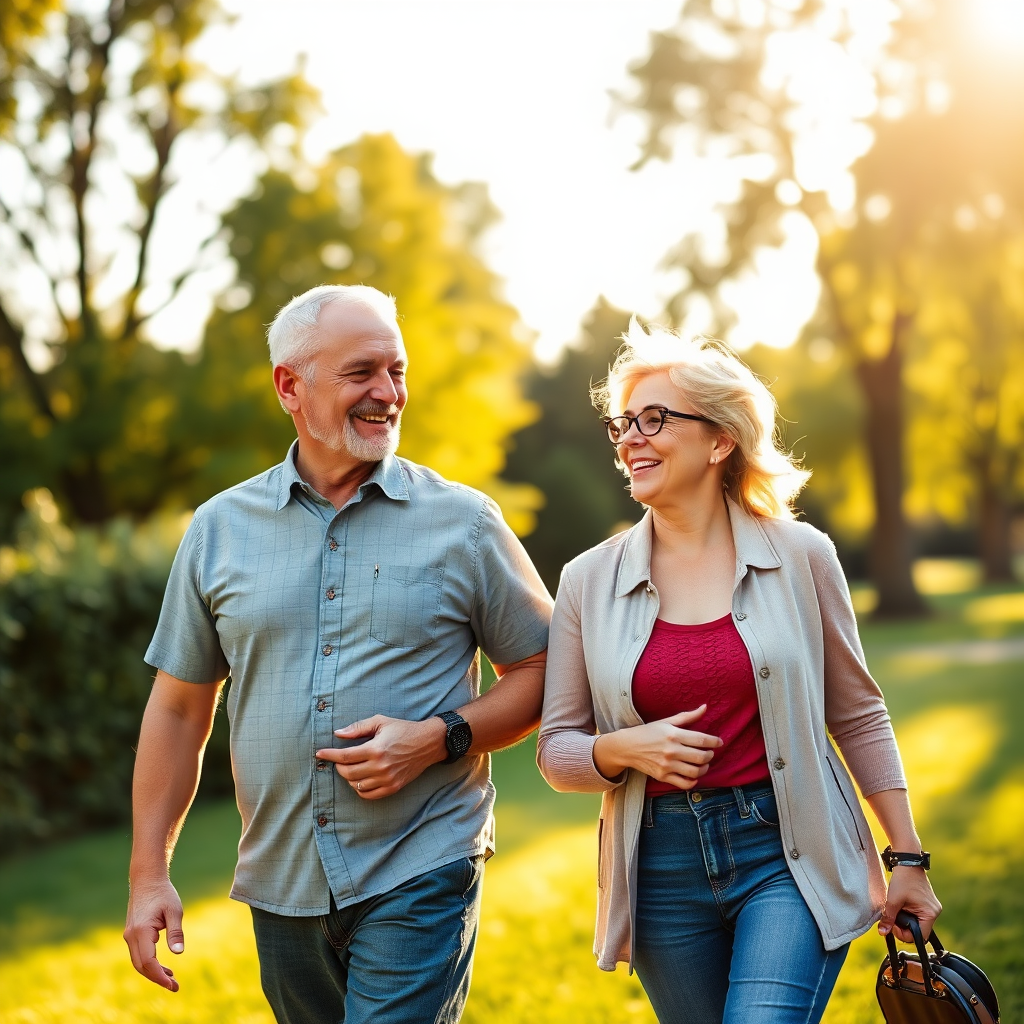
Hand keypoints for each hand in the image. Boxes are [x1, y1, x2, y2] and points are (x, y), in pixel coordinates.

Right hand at [123, 876, 184, 991]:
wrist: (147, 880)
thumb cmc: (163, 894)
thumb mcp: (174, 911)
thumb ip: (175, 932)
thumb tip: (178, 953)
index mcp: (141, 931)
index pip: (148, 962)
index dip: (160, 975)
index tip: (172, 984)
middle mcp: (131, 936)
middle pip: (142, 966)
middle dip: (157, 978)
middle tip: (175, 986)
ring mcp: (129, 936)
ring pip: (139, 962)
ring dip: (153, 973)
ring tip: (171, 979)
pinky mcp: (132, 935)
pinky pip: (139, 955)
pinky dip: (149, 964)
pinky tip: (163, 967)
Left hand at [316, 715, 447, 799]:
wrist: (428, 743)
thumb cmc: (403, 730)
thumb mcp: (381, 722)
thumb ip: (358, 727)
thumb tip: (338, 733)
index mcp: (376, 749)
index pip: (345, 756)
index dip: (329, 755)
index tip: (319, 754)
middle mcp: (380, 766)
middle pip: (347, 773)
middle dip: (338, 766)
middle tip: (338, 759)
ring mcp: (387, 779)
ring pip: (356, 785)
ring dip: (348, 777)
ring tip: (350, 768)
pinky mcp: (393, 787)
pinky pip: (368, 794)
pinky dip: (359, 789)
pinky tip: (359, 780)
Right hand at [593, 705, 721, 788]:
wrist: (627, 747)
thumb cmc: (648, 732)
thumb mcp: (666, 721)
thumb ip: (687, 716)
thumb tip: (705, 707)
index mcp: (673, 735)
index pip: (702, 740)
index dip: (715, 741)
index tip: (719, 742)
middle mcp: (671, 751)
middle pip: (701, 757)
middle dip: (710, 755)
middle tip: (710, 753)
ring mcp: (667, 765)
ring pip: (695, 772)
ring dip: (704, 768)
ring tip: (704, 764)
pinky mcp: (663, 776)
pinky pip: (684, 784)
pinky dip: (693, 781)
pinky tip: (694, 776)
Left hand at [879, 867, 941, 942]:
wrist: (907, 862)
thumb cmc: (902, 879)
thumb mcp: (892, 900)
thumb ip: (888, 918)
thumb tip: (883, 932)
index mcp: (930, 914)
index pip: (919, 936)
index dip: (904, 934)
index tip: (892, 925)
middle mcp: (934, 913)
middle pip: (918, 931)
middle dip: (903, 927)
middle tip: (891, 918)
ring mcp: (931, 908)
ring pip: (916, 923)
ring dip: (904, 920)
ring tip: (896, 909)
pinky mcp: (926, 904)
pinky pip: (917, 915)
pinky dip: (908, 914)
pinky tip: (900, 906)